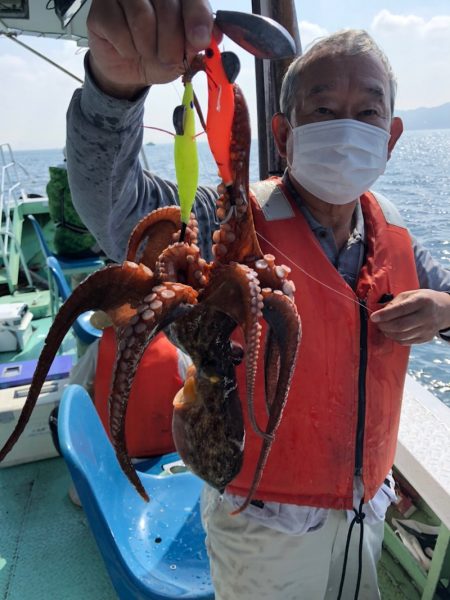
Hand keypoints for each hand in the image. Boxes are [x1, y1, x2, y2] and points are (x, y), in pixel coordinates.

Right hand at [86, 0, 213, 98]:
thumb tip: (208, 37)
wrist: (129, 68)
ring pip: (142, 17)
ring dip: (148, 47)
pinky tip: (126, 49)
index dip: (197, 17)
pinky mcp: (100, 8)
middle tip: (168, 58)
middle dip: (171, 43)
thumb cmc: (159, 53)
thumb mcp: (184, 53)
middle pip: (167, 6)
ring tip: (146, 52)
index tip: (198, 41)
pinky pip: (118, 29)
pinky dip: (126, 48)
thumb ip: (197, 41)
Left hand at [370, 289, 449, 344]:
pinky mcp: (426, 338)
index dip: (385, 315)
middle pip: (400, 326)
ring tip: (383, 327)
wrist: (443, 309)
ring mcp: (427, 329)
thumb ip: (394, 303)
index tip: (373, 317)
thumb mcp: (409, 294)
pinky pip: (406, 342)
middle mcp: (426, 316)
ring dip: (388, 333)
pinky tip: (392, 332)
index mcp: (422, 301)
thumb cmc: (422, 299)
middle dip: (384, 326)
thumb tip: (378, 312)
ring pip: (402, 336)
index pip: (401, 310)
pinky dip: (395, 338)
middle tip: (377, 323)